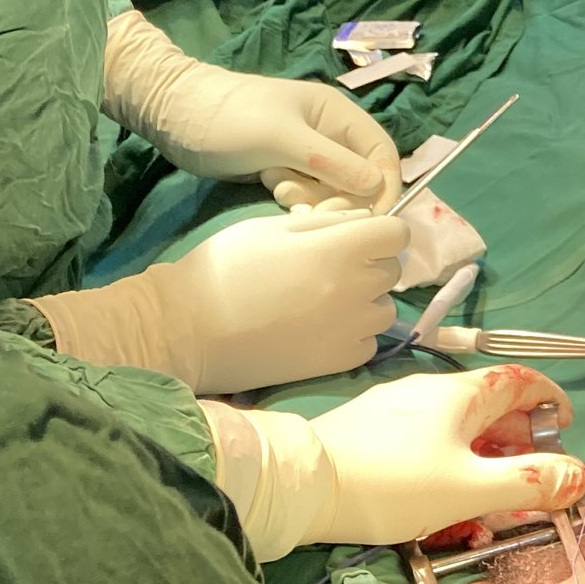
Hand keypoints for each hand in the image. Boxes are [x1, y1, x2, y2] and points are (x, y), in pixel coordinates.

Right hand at [37, 210, 406, 394]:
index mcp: (339, 249)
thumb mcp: (272, 227)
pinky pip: (369, 341)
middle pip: (391, 270)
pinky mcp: (338, 363)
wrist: (187, 329)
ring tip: (322, 300)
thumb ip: (325, 222)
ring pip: (383, 308)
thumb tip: (362, 221)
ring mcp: (350, 330)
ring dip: (365, 301)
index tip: (355, 237)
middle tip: (329, 267)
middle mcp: (355, 290)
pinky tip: (319, 328)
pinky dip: (354, 334)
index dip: (379, 231)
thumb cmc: (224, 268)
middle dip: (370, 263)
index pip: (397, 234)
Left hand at [104, 9, 400, 207]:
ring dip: (314, 197)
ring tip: (279, 188)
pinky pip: (308, 193)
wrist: (174, 115)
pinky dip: (296, 198)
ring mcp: (306, 154)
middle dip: (340, 196)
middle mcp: (329, 134)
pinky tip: (272, 189)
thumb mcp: (281, 138)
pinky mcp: (285, 170)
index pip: (382, 153)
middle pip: (361, 177)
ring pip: (333, 190)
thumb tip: (378, 187)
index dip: (385, 186)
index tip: (373, 220)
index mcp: (337, 114)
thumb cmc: (230, 117)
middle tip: (308, 205)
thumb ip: (331, 162)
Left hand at [282, 366, 584, 545]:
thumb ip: (526, 483)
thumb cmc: (390, 484)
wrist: (300, 485)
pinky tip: (441, 507)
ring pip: (459, 433)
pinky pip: (428, 446)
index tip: (565, 431)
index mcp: (462, 395)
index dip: (551, 402)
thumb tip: (577, 474)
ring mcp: (399, 410)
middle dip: (519, 447)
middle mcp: (433, 393)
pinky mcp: (373, 433)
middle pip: (492, 410)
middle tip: (530, 486)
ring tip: (488, 508)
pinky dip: (449, 470)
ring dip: (484, 466)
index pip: (522, 381)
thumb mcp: (467, 490)